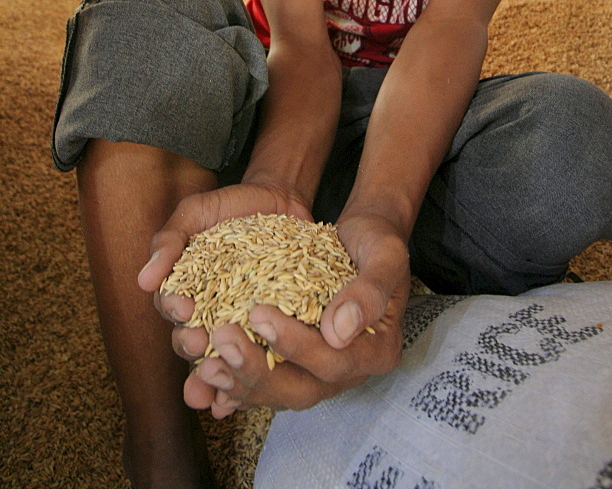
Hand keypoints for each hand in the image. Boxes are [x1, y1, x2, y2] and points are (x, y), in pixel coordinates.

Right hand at [137, 181, 312, 354]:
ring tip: (226, 362)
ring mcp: (242, 317)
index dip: (174, 310)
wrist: (277, 196)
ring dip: (221, 362)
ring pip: (226, 350)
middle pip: (192, 338)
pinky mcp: (274, 320)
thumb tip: (143, 281)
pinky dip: (259, 361)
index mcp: (186, 288)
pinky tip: (258, 371)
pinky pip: (265, 344)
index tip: (183, 307)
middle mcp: (210, 310)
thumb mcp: (195, 212)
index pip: (171, 308)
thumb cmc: (229, 205)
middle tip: (200, 341)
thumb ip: (169, 241)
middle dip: (191, 343)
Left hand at [181, 213, 410, 417]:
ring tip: (204, 364)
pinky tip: (204, 377)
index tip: (260, 314)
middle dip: (257, 369)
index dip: (296, 344)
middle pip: (301, 389)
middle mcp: (348, 372)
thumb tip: (339, 331)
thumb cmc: (376, 243)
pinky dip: (235, 385)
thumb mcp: (385, 255)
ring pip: (277, 393)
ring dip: (239, 381)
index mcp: (376, 351)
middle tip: (222, 338)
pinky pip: (264, 385)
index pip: (334, 362)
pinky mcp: (296, 366)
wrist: (363, 239)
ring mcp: (319, 374)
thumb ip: (370, 291)